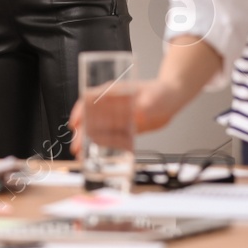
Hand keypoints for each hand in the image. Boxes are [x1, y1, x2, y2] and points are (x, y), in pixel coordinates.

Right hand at [68, 79, 187, 155]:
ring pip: (99, 130)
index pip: (90, 99)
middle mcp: (111, 105)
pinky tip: (101, 156)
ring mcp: (117, 117)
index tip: (75, 123)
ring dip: (89, 142)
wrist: (172, 99)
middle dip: (82, 133)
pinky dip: (106, 147)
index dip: (80, 111)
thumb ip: (146, 104)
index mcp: (113, 92)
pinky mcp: (124, 128)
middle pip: (91, 118)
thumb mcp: (154, 96)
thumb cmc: (162, 91)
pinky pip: (112, 138)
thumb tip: (139, 114)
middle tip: (77, 147)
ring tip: (83, 155)